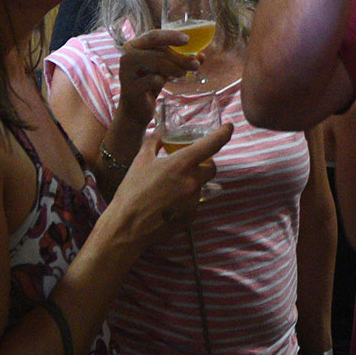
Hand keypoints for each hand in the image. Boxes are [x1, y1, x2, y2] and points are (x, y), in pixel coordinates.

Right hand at [106, 123, 232, 246]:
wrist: (127, 226)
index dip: (224, 133)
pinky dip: (185, 199)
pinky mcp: (191, 217)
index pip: (212, 145)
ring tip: (170, 186)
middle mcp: (192, 182)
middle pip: (211, 168)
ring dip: (191, 182)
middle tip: (189, 163)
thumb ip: (154, 142)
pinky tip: (167, 202)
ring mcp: (193, 201)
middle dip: (205, 163)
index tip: (229, 127)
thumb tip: (160, 132)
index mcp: (181, 164)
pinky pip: (193, 203)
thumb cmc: (131, 191)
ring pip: (200, 186)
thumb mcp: (140, 160)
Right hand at [115, 29, 198, 124]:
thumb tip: (201, 56)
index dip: (171, 36)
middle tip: (195, 64)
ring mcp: (127, 72)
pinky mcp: (131, 88)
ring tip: (183, 74)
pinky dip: (162, 81)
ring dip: (175, 68)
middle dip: (180, 58)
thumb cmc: (149, 84)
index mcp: (134, 46)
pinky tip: (162, 84)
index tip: (187, 40)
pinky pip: (153, 80)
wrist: (135, 109)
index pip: (153, 36)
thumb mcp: (163, 68)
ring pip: (157, 63)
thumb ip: (179, 60)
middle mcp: (127, 56)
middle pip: (159, 51)